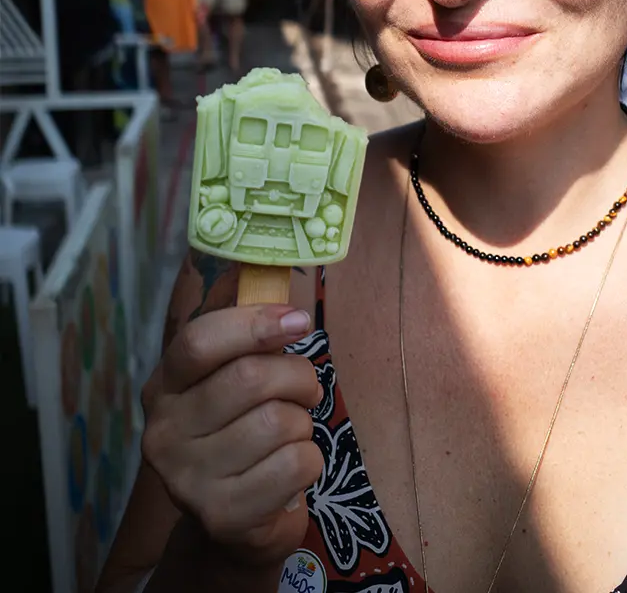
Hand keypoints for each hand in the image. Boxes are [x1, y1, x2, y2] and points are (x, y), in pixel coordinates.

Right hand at [141, 305, 322, 566]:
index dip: (255, 324)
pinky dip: (310, 460)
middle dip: (297, 377)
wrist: (234, 518)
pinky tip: (291, 469)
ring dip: (302, 423)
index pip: (200, 340)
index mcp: (165, 384)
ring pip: (278, 422)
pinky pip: (295, 464)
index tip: (299, 321)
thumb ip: (240, 321)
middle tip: (306, 389)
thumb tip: (256, 261)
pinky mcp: (222, 515)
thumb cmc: (242, 428)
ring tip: (291, 433)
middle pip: (250, 378)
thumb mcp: (232, 372)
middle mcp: (163, 430)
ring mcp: (187, 478)